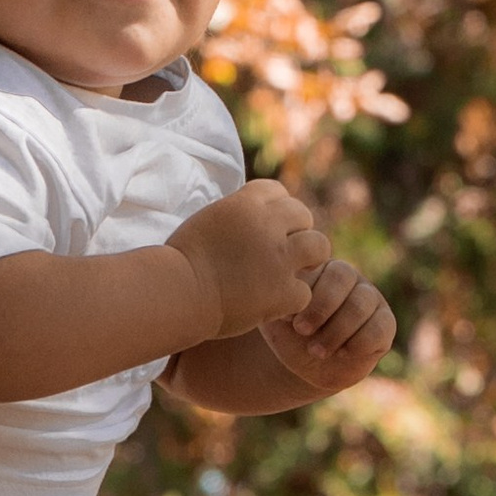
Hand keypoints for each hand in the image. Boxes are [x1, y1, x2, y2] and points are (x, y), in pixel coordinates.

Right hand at [166, 179, 328, 338]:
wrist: (176, 294)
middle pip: (303, 215)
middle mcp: (268, 225)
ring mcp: (279, 258)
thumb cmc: (180, 261)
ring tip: (292, 272)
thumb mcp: (207, 220)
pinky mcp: (283, 291)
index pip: (278, 191)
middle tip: (283, 251)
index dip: (275, 208)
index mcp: (246, 203)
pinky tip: (276, 304)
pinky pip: (306, 291)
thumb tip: (247, 214)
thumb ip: (234, 214)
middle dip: (296, 231)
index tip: (267, 226)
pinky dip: (292, 299)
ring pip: (319, 247)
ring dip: (307, 259)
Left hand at [258, 258, 396, 394]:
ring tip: (316, 350)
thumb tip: (287, 293)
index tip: (288, 319)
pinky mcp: (385, 324)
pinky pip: (380, 327)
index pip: (318, 263)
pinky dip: (358, 343)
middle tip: (301, 331)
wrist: (307, 366)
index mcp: (320, 267)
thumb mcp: (275, 315)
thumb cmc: (288, 335)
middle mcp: (348, 277)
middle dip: (320, 307)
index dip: (305, 292)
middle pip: (343, 276)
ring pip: (361, 302)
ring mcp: (370, 298)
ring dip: (336, 330)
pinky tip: (341, 353)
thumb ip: (278, 298)